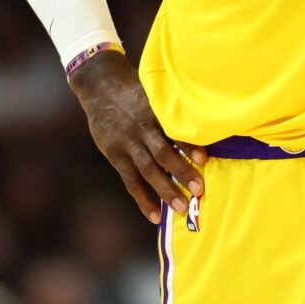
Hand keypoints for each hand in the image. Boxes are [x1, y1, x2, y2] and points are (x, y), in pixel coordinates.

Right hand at [68, 50, 206, 223]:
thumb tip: (204, 120)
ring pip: (148, 171)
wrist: (99, 86)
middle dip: (182, 172)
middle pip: (162, 154)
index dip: (188, 145)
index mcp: (154, 111)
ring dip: (165, 190)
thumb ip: (173, 107)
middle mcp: (141, 129)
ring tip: (181, 207)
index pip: (173, 130)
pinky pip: (130, 182)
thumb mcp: (154, 92)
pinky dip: (142, 200)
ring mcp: (127, 144)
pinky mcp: (116, 156)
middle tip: (200, 189)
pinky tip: (154, 216)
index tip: (204, 158)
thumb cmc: (135, 90)